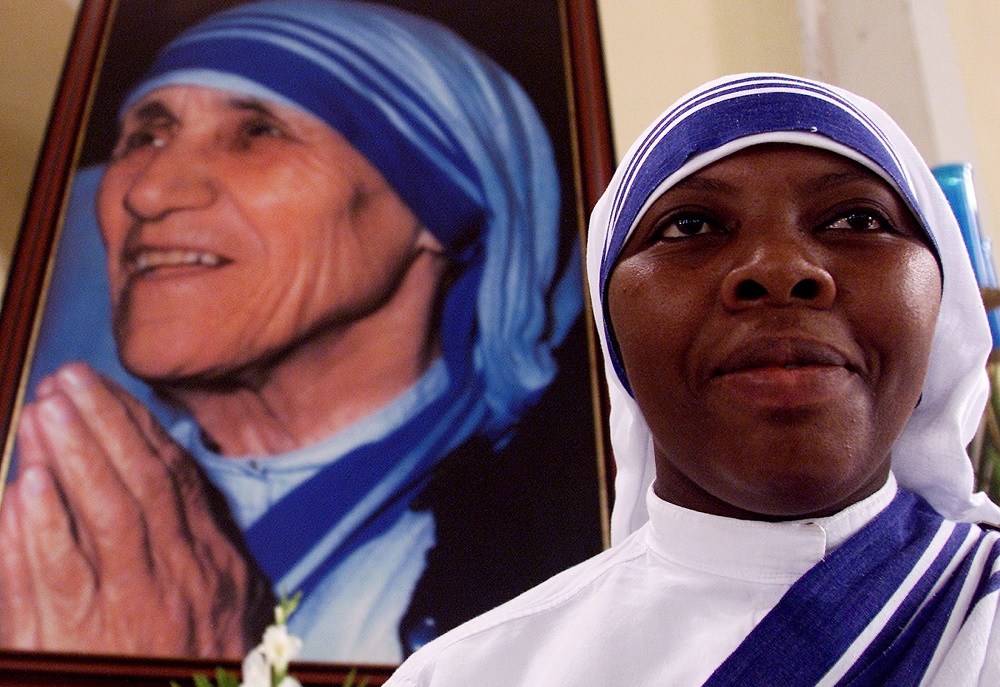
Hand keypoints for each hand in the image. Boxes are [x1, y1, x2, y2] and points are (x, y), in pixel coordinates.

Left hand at [0, 363, 274, 656]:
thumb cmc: (198, 662)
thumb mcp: (228, 600)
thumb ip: (210, 541)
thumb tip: (186, 478)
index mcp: (210, 560)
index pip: (171, 478)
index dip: (135, 429)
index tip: (106, 391)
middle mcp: (175, 574)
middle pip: (138, 483)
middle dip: (101, 425)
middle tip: (67, 380)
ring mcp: (128, 605)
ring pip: (102, 515)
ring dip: (70, 457)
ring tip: (42, 409)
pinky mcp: (77, 639)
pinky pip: (58, 577)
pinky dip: (41, 528)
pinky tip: (23, 486)